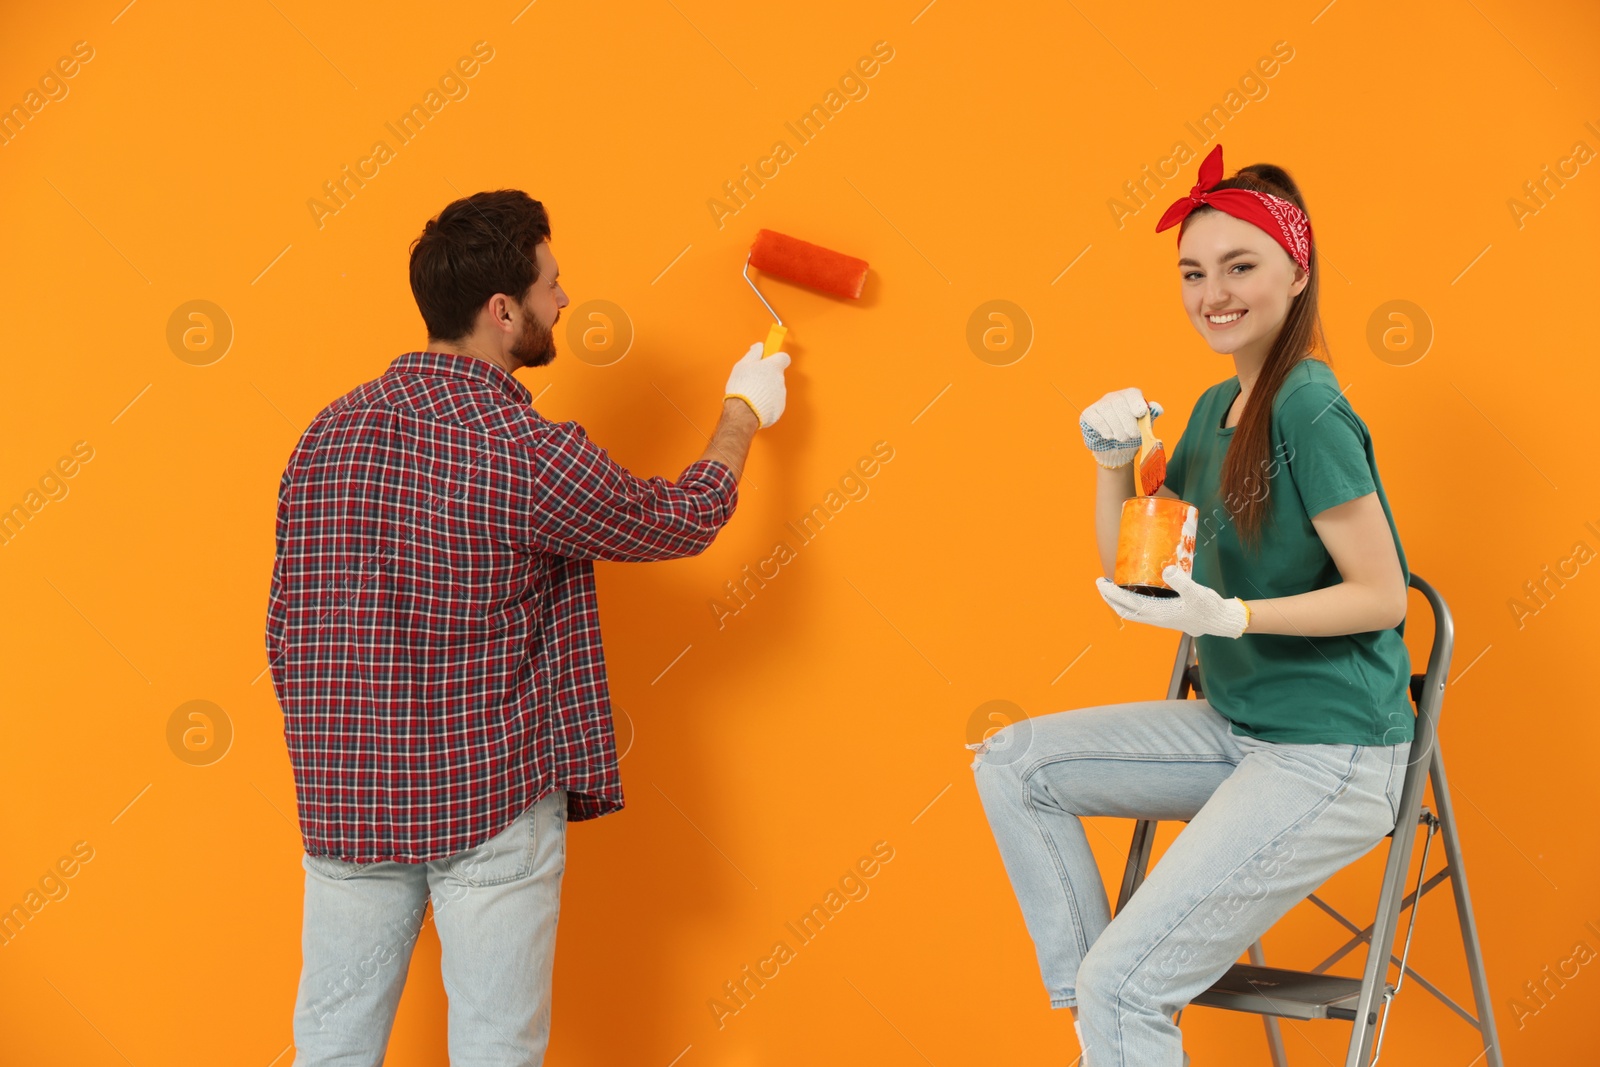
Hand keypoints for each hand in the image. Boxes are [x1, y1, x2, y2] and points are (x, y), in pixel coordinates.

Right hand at [724, 341, 790, 428]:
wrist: (743, 413)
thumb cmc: (742, 387)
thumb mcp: (743, 364)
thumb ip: (754, 353)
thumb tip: (759, 346)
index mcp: (774, 367)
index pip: (783, 357)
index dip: (776, 357)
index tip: (769, 358)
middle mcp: (780, 380)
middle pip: (777, 375)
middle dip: (767, 376)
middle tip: (753, 380)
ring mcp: (781, 395)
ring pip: (774, 389)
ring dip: (766, 390)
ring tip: (751, 394)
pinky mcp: (779, 408)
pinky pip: (773, 402)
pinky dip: (766, 403)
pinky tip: (755, 403)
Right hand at [1080, 387, 1163, 468]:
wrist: (1115, 447)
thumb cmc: (1132, 433)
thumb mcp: (1144, 426)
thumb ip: (1151, 416)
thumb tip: (1158, 409)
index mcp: (1130, 396)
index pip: (1132, 394)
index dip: (1136, 403)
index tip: (1140, 414)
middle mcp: (1114, 396)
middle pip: (1119, 404)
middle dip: (1128, 423)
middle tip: (1132, 436)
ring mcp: (1100, 404)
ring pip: (1107, 412)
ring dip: (1117, 429)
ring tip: (1122, 438)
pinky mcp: (1089, 414)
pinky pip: (1097, 420)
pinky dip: (1105, 430)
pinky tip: (1110, 436)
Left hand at [1095, 564, 1249, 638]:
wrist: (1220, 621)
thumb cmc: (1208, 608)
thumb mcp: (1197, 593)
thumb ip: (1182, 581)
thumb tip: (1167, 570)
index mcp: (1158, 613)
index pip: (1127, 603)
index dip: (1112, 594)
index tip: (1101, 582)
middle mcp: (1155, 617)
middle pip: (1123, 609)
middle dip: (1109, 597)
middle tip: (1100, 581)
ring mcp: (1158, 617)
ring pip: (1131, 611)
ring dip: (1118, 600)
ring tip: (1111, 585)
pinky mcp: (1164, 614)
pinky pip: (1141, 609)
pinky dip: (1131, 600)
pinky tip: (1133, 589)